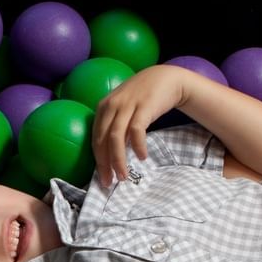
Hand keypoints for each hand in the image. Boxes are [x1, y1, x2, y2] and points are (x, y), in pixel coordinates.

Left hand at [92, 64, 188, 187]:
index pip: (95, 139)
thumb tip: (110, 155)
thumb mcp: (123, 108)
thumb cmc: (144, 97)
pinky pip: (135, 131)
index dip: (98, 161)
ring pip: (115, 138)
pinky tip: (142, 157)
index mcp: (103, 107)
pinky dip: (137, 146)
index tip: (103, 178)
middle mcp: (111, 105)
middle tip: (110, 182)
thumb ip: (115, 126)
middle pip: (102, 140)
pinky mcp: (143, 107)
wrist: (166, 78)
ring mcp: (127, 105)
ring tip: (123, 175)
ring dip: (118, 160)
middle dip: (105, 164)